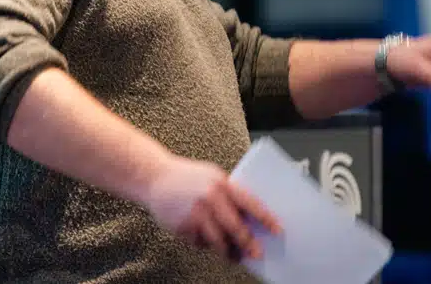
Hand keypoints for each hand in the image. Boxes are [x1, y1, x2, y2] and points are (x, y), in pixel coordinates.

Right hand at [142, 154, 280, 261]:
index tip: (277, 230)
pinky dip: (204, 243)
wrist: (153, 176)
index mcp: (221, 184)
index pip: (250, 203)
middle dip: (248, 244)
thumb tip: (250, 218)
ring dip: (227, 251)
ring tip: (233, 255)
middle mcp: (210, 199)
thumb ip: (229, 193)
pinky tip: (202, 236)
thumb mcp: (211, 177)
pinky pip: (200, 242)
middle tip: (256, 254)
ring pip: (218, 241)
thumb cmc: (187, 177)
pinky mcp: (182, 227)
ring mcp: (195, 214)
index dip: (265, 219)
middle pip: (236, 228)